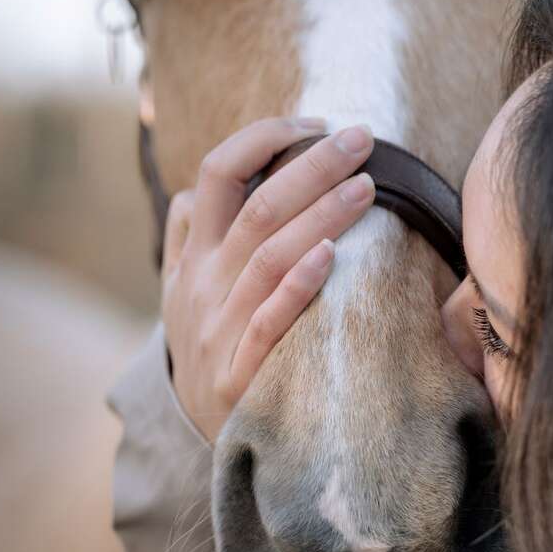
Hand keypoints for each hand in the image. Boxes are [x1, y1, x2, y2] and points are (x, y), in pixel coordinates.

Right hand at [161, 118, 374, 441]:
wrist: (207, 427)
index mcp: (195, 254)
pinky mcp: (241, 371)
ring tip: (367, 187)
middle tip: (362, 138)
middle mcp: (204, 282)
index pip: (218, 172)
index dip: (263, 138)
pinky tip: (331, 254)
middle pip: (257, 206)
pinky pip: (270, 320)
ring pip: (270, 254)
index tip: (314, 123)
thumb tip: (199, 189)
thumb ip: (191, 238)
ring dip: (320, 214)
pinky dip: (298, 285)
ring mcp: (219, 326)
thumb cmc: (213, 343)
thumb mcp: (185, 290)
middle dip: (312, 164)